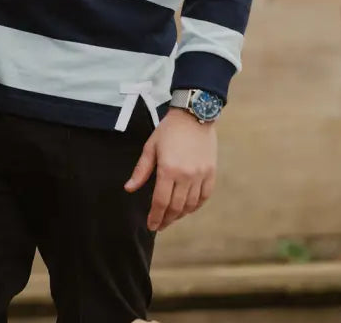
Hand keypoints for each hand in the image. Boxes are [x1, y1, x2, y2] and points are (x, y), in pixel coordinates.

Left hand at [124, 108, 216, 231]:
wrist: (193, 115)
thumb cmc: (169, 130)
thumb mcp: (150, 147)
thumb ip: (141, 170)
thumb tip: (129, 188)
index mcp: (168, 169)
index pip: (161, 202)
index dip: (155, 216)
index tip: (151, 225)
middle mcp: (186, 176)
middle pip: (176, 207)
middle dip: (167, 219)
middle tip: (160, 225)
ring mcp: (200, 175)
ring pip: (190, 205)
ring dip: (180, 215)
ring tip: (172, 217)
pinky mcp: (211, 173)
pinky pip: (204, 197)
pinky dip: (196, 206)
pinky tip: (188, 208)